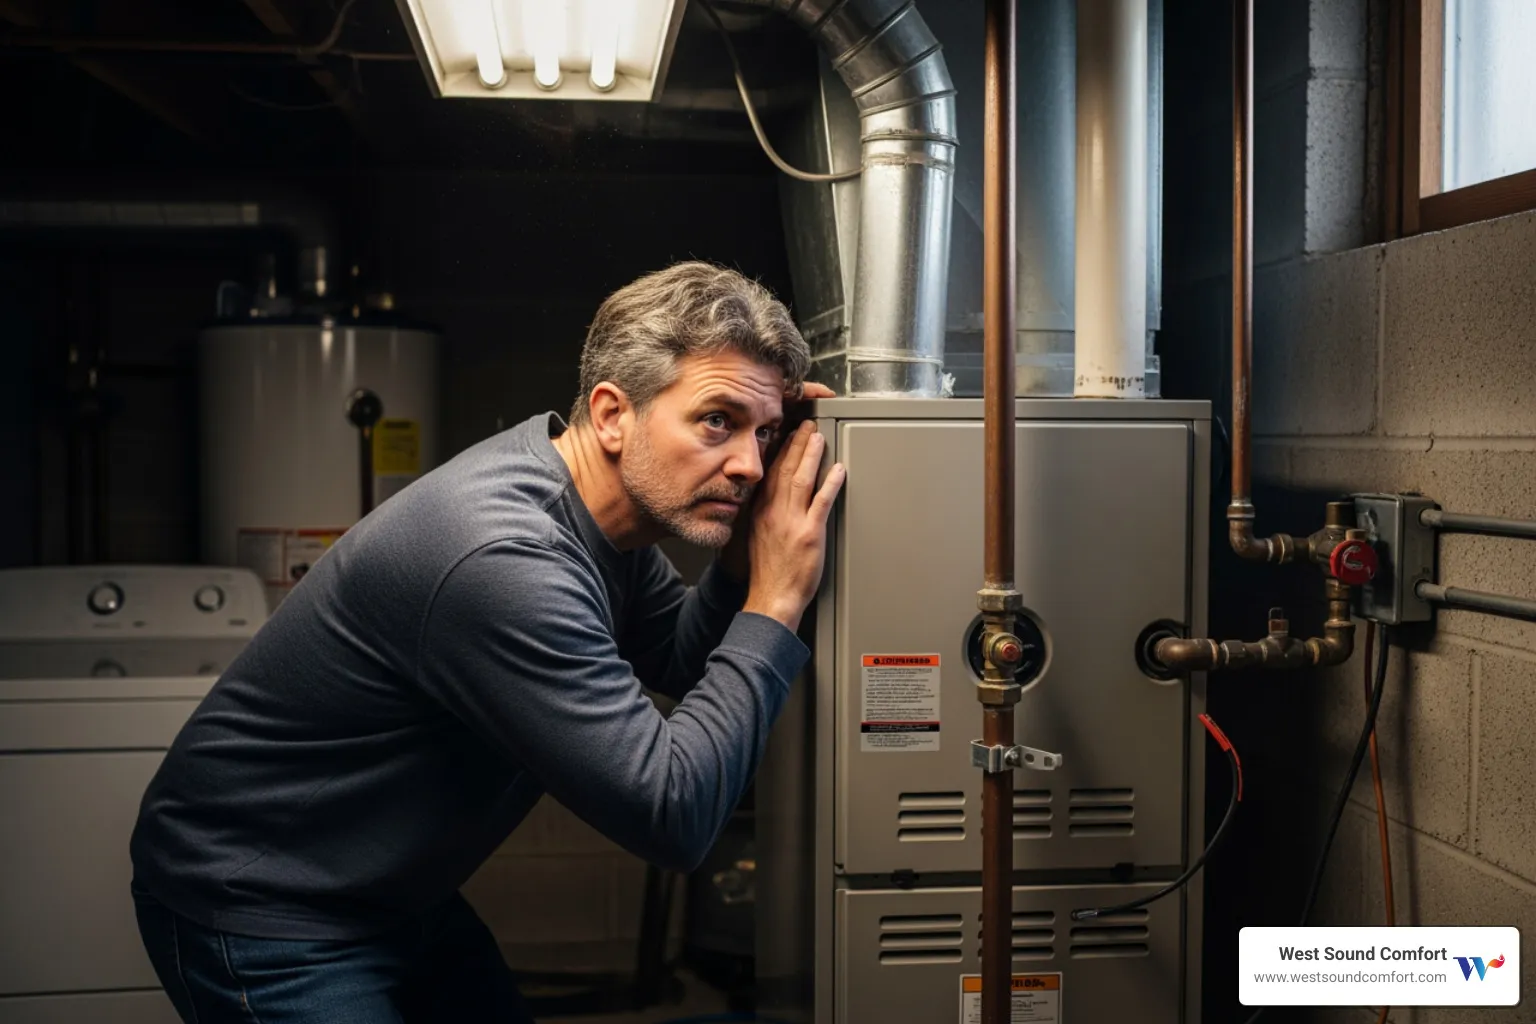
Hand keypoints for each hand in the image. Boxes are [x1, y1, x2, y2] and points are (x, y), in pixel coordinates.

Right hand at [718, 382, 837, 582]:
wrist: (771, 598)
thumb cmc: (767, 574)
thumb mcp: (757, 539)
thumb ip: (765, 517)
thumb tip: (773, 504)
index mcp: (760, 512)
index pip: (769, 473)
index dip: (779, 451)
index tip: (786, 435)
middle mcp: (773, 512)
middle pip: (785, 469)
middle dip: (796, 444)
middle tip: (806, 426)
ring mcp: (791, 522)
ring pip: (801, 479)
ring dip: (811, 455)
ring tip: (819, 437)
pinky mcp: (809, 534)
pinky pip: (821, 502)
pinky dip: (830, 483)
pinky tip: (838, 470)